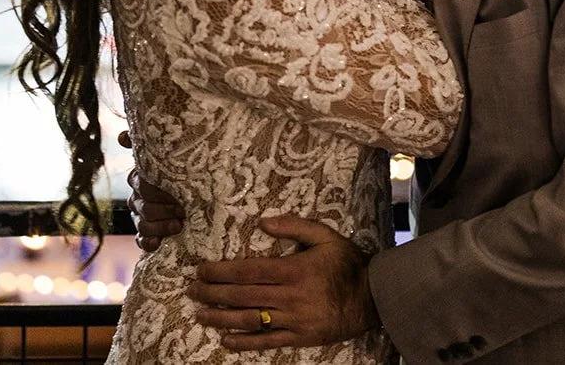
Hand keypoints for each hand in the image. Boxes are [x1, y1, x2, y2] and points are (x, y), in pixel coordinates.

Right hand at [120, 130, 184, 250]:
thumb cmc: (185, 170)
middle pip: (144, 206)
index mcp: (140, 177)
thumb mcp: (173, 154)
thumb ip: (146, 145)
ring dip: (161, 226)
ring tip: (179, 224)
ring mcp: (140, 216)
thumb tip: (121, 137)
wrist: (202, 193)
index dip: (158, 191)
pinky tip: (159, 242)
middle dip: (165, 208)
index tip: (176, 195)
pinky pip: (142, 241)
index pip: (140, 184)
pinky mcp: (147, 235)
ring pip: (143, 224)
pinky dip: (149, 242)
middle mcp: (137, 196)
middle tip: (184, 208)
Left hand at [188, 215, 377, 350]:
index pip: (248, 271)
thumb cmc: (346, 264)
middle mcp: (290, 296)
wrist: (373, 298)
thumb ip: (294, 226)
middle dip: (213, 292)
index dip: (221, 271)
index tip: (201, 269)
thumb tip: (263, 222)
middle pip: (243, 295)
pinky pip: (267, 342)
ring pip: (250, 320)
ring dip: (221, 318)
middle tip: (192, 289)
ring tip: (200, 313)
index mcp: (294, 270)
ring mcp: (294, 320)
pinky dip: (244, 342)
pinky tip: (226, 340)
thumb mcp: (325, 236)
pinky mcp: (299, 337)